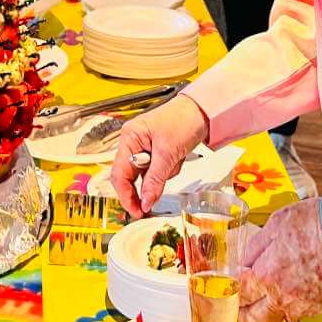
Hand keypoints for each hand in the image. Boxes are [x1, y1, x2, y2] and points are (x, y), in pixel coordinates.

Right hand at [110, 94, 209, 213]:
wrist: (203, 111)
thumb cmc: (183, 119)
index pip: (119, 174)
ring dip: (162, 175)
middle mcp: (133, 142)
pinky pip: (157, 171)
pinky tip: (178, 158)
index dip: (126, 196)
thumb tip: (145, 201)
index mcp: (129, 138)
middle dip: (146, 187)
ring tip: (176, 160)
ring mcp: (144, 147)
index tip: (136, 210)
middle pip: (131, 176)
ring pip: (146, 176)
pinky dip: (168, 170)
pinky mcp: (156, 151)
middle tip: (150, 206)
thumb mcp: (168, 153)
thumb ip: (154, 180)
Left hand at [239, 200, 321, 321]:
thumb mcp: (276, 223)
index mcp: (265, 276)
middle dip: (244, 313)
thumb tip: (246, 260)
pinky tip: (296, 288)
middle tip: (242, 302)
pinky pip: (300, 312)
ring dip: (271, 310)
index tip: (235, 281)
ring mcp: (303, 306)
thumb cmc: (318, 224)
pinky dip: (293, 304)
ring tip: (271, 292)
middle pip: (254, 320)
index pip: (239, 294)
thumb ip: (256, 247)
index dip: (234, 287)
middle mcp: (282, 298)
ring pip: (279, 318)